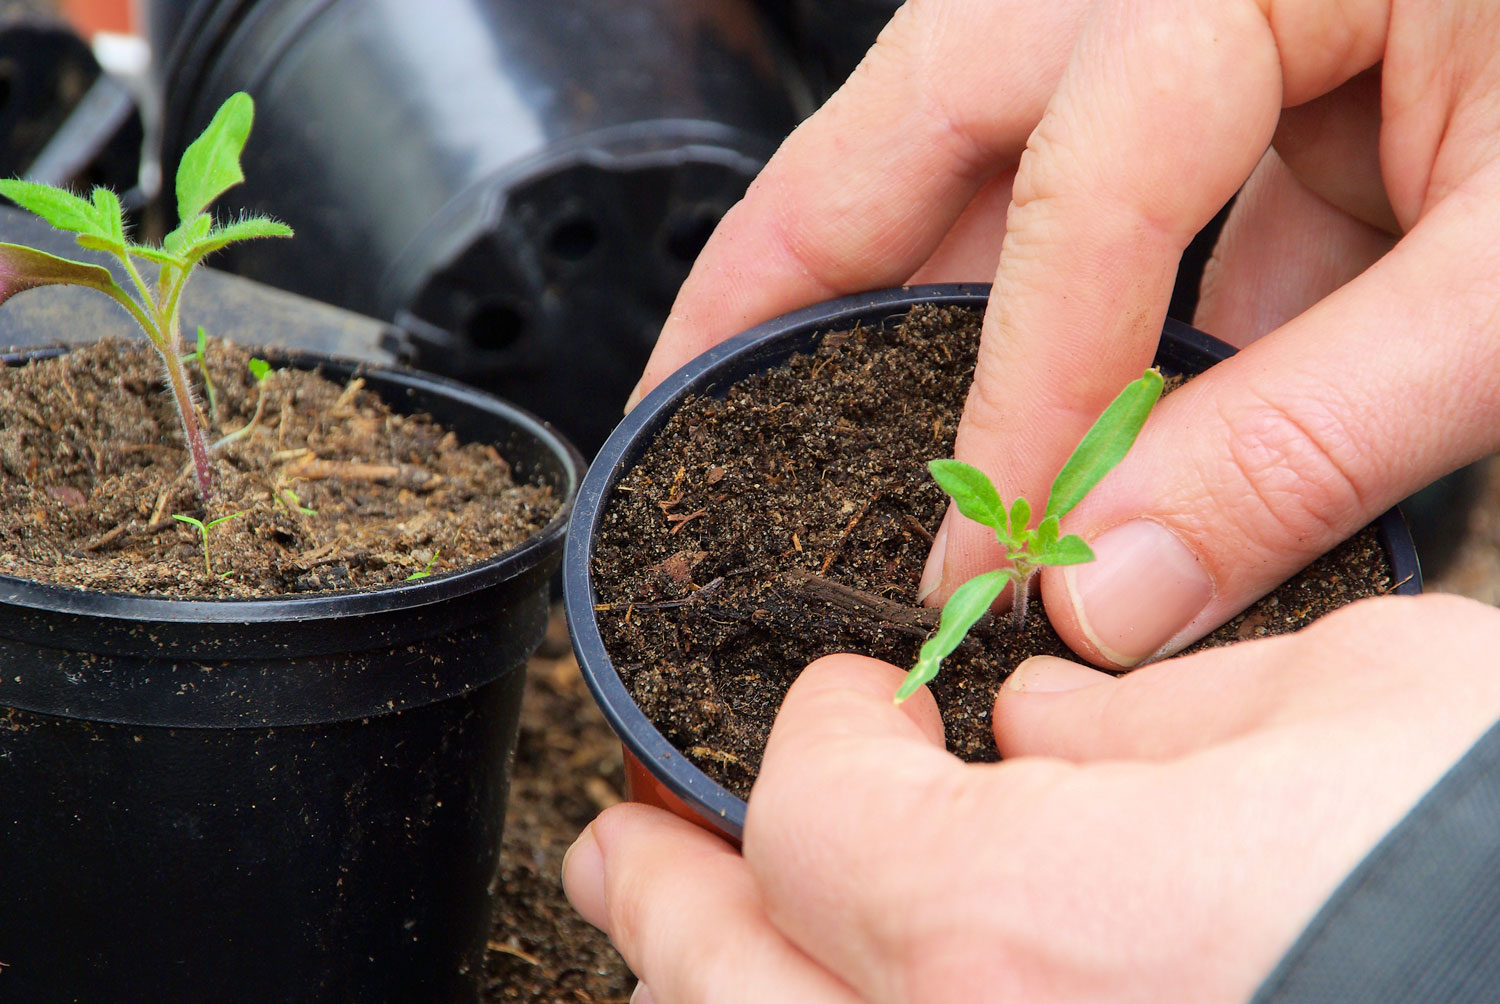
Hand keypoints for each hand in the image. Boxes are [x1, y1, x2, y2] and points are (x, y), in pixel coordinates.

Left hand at [564, 594, 1499, 1001]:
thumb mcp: (1379, 709)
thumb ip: (1169, 719)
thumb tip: (1052, 723)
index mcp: (1044, 939)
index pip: (815, 814)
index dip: (818, 735)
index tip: (851, 703)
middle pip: (735, 989)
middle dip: (669, 903)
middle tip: (627, 851)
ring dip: (723, 997)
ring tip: (684, 947)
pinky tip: (845, 996)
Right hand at [633, 0, 1499, 667]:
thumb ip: (1322, 427)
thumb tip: (1128, 580)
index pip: (1092, 189)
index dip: (1024, 393)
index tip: (975, 557)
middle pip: (930, 101)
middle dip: (795, 249)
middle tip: (692, 380)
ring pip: (981, 132)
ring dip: (891, 271)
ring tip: (788, 386)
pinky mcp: (1234, 55)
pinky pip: (1090, 173)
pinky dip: (1044, 285)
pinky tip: (1017, 384)